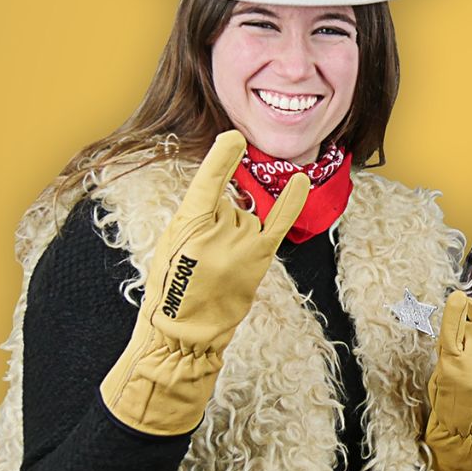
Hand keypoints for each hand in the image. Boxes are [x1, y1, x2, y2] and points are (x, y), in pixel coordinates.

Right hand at [100, 130, 308, 434]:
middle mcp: (221, 230)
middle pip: (229, 201)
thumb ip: (197, 215)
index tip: (234, 137)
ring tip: (219, 262)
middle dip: (219, 218)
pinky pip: (280, 222)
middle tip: (202, 253)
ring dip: (237, 229)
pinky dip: (292, 201)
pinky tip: (300, 180)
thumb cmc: (172, 287)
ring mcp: (243, 244)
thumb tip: (227, 195)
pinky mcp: (260, 257)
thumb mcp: (170, 243)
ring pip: (247, 214)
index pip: (209, 181)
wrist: (185, 334)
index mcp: (188, 224)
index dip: (222, 158)